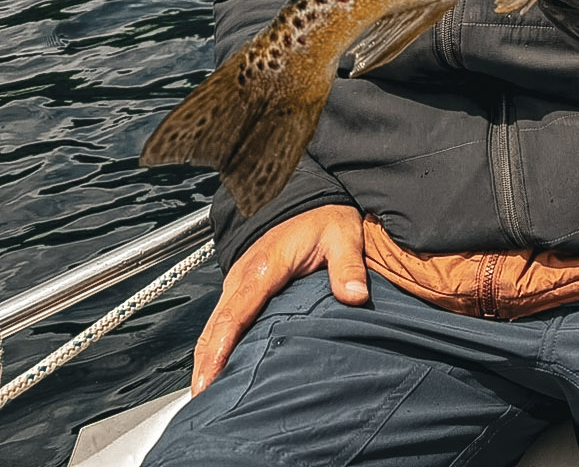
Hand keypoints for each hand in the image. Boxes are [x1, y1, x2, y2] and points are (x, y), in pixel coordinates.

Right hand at [192, 205, 365, 394]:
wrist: (307, 198)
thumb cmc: (324, 217)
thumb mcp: (343, 235)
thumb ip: (348, 267)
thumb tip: (355, 297)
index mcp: (264, 268)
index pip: (235, 314)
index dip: (219, 349)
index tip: (209, 379)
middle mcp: (242, 277)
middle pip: (215, 327)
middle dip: (204, 365)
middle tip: (201, 403)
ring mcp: (237, 282)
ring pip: (214, 326)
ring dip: (205, 359)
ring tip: (203, 397)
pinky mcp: (240, 287)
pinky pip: (221, 320)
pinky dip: (213, 346)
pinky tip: (216, 370)